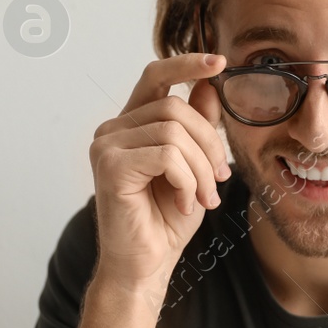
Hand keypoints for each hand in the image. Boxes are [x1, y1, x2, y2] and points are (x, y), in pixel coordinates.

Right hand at [90, 52, 229, 290]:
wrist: (146, 265)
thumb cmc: (167, 219)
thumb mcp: (194, 166)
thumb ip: (198, 126)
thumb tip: (210, 84)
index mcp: (131, 125)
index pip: (155, 77)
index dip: (187, 64)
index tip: (220, 62)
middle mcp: (113, 130)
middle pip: (176, 109)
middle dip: (210, 145)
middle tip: (220, 181)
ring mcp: (107, 146)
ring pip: (175, 133)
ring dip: (201, 170)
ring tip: (204, 198)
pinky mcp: (110, 167)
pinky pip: (167, 156)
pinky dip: (187, 182)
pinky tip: (183, 204)